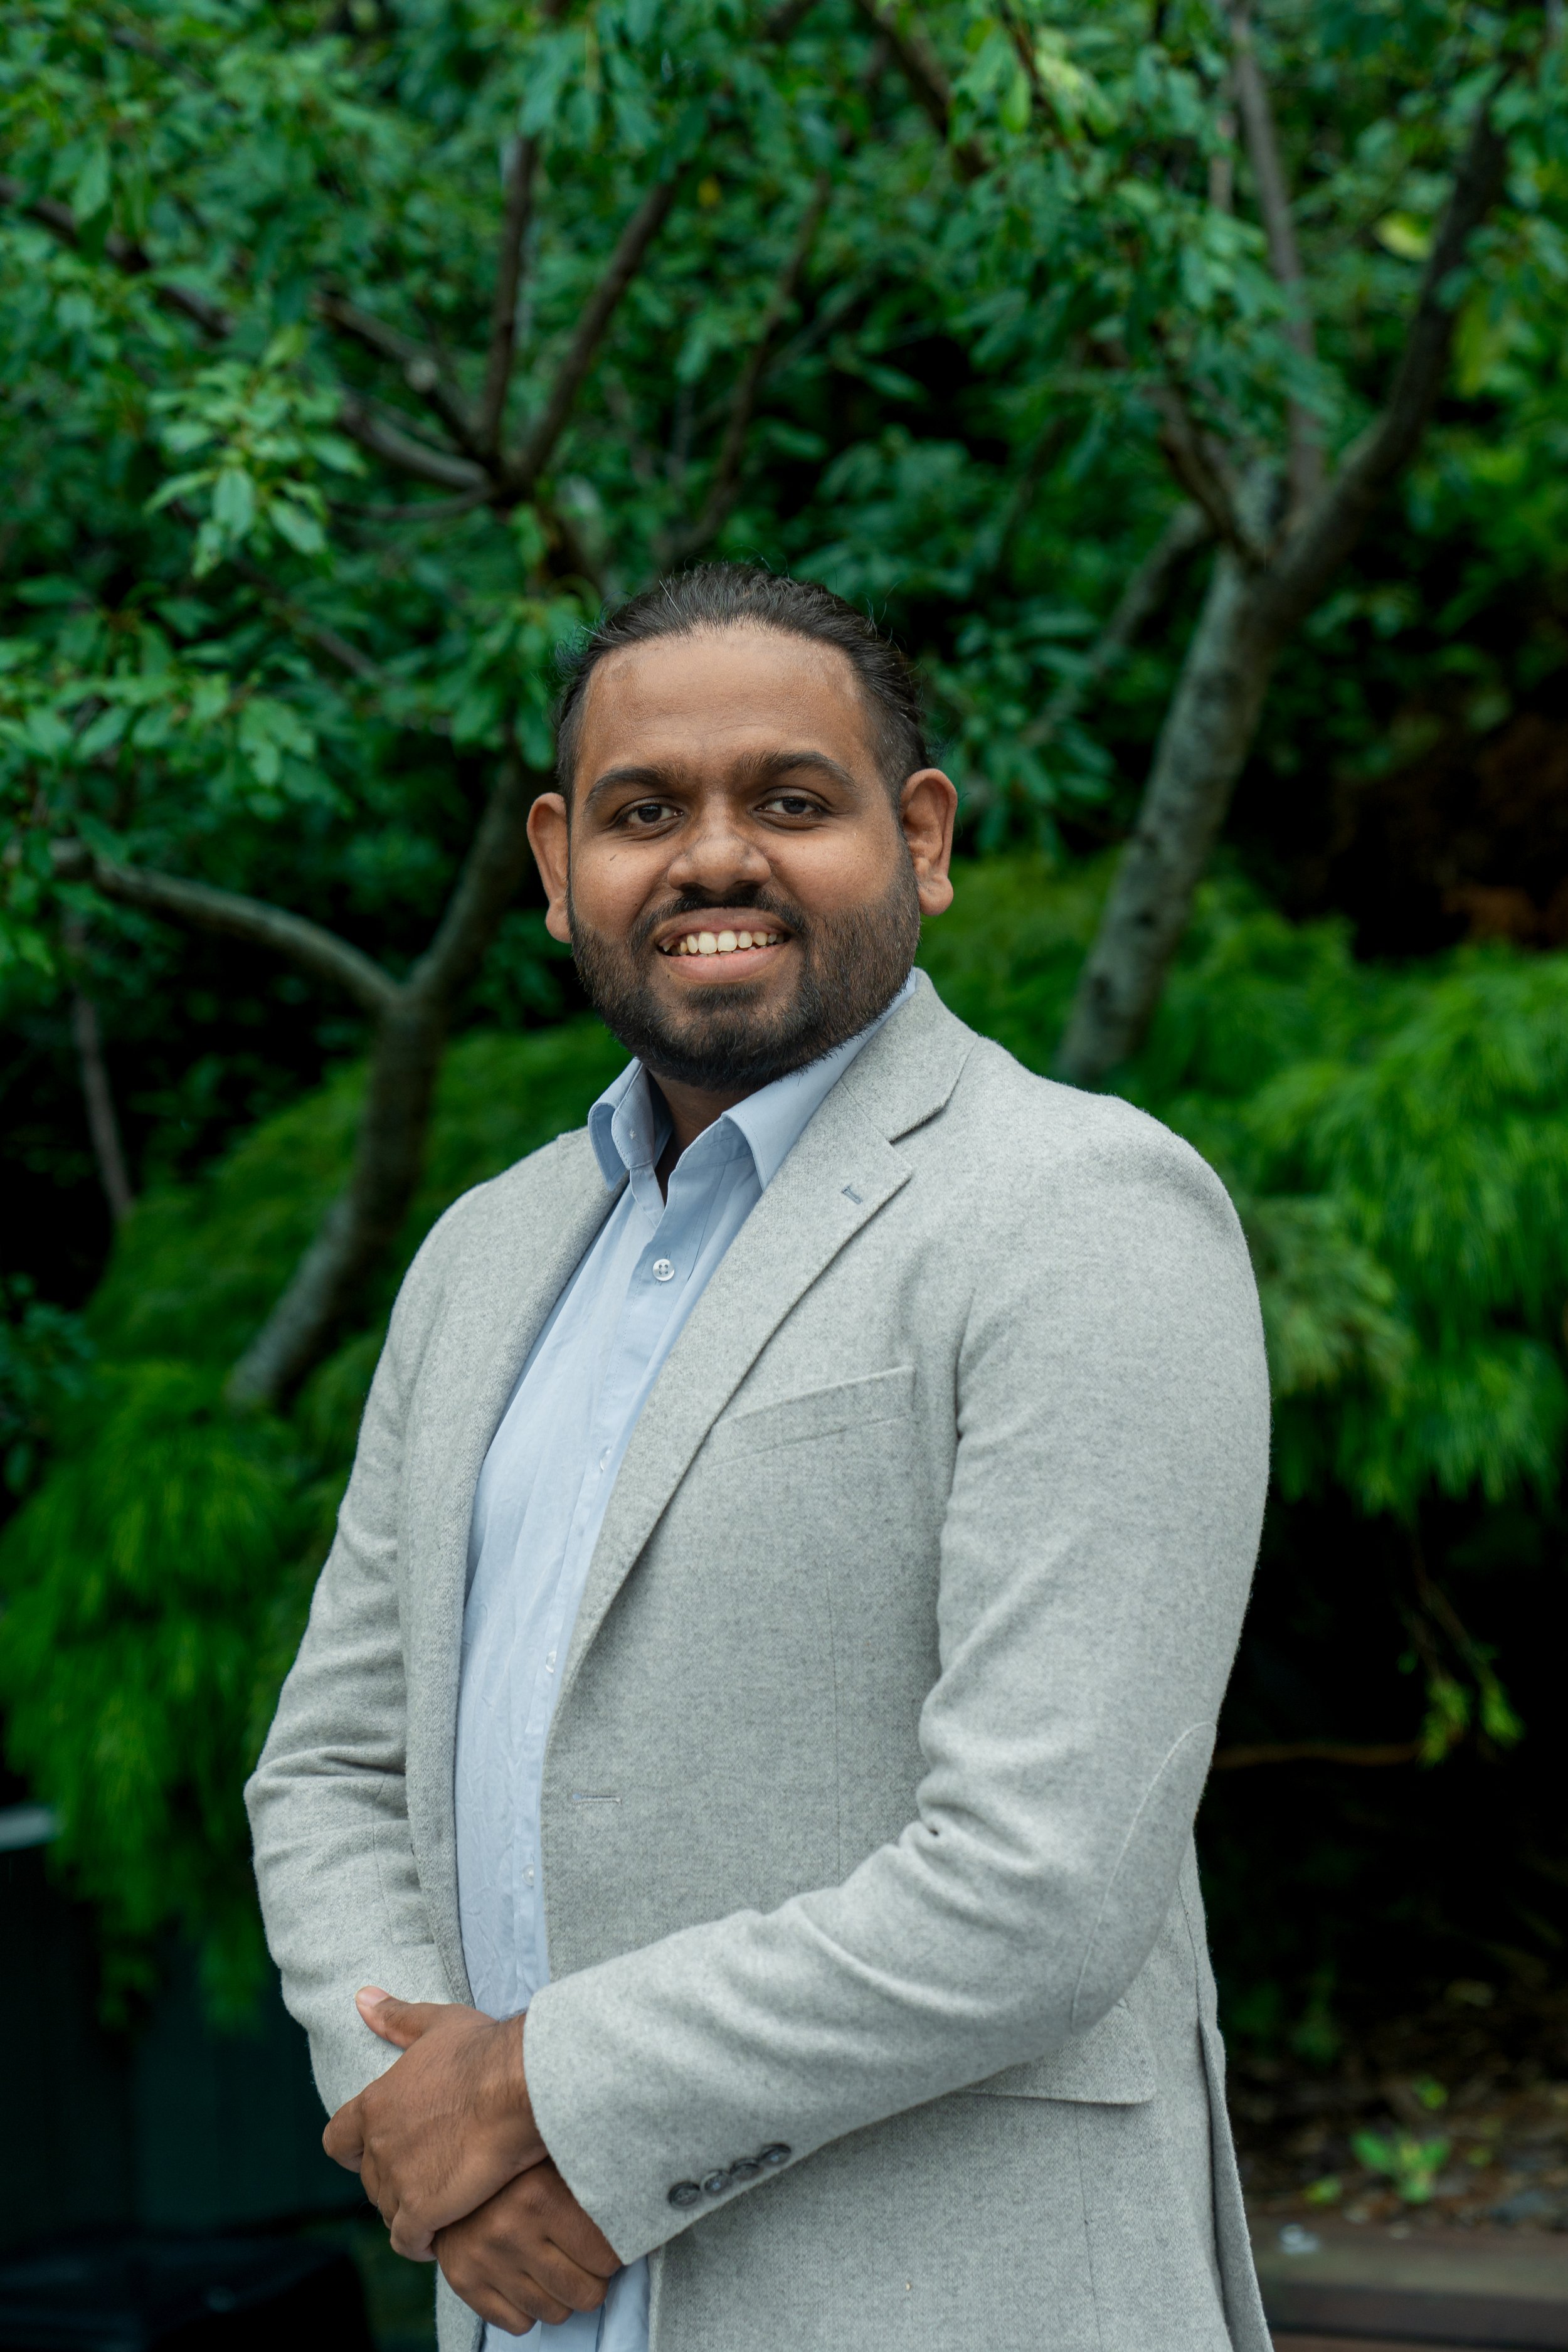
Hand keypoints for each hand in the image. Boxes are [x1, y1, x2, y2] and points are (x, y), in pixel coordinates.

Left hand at [323, 1988, 546, 2256]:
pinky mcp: (423, 2211)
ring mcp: (398, 2181)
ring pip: (389, 2211)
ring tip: (441, 2205)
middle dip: (395, 2180)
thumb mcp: (438, 2024)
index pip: (338, 2140)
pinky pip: (408, 2240)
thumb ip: (396, 2018)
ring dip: (411, 2211)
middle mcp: (378, 2145)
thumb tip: (361, 1998)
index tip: (376, 2151)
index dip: (355, 2150)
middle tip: (429, 2174)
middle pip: (370, 2179)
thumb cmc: (484, 2051)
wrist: (519, 2087)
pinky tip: (444, 2234)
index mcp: (374, 2104)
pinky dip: (422, 2241)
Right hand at [436, 2162, 621, 2334]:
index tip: (605, 2243)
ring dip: (561, 2296)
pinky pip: (520, 2325)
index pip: (607, 2257)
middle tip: (584, 2262)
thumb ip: (592, 2184)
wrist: (454, 2177)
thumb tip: (648, 2209)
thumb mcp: (556, 2163)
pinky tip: (526, 2279)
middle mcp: (510, 2228)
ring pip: (555, 2314)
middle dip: (592, 2281)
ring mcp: (485, 2260)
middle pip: (585, 2293)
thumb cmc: (521, 2171)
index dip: (611, 2255)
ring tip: (555, 2267)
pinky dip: (529, 2310)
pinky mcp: (465, 2283)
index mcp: (541, 2193)